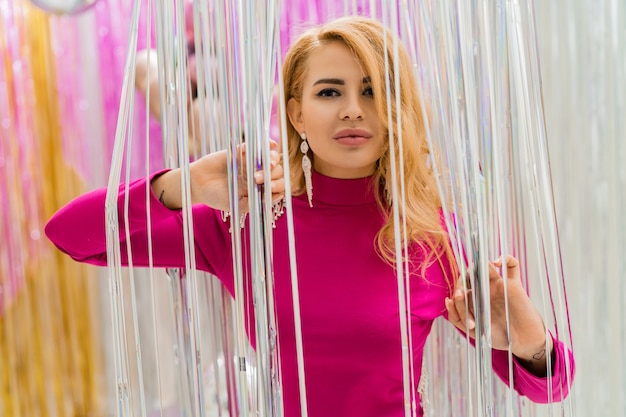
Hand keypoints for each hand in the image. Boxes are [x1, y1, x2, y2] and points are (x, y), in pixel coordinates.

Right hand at [152, 140, 284, 211]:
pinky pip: (253, 147)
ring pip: (269, 157)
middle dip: (272, 174)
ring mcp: (249, 163)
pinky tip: (270, 144)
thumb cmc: (216, 197)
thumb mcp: (238, 206)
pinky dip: (262, 145)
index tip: (272, 189)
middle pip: (276, 171)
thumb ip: (256, 203)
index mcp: (258, 189)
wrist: (196, 185)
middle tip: (257, 178)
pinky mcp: (239, 152)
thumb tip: (279, 195)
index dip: (278, 186)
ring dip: (272, 159)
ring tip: (267, 163)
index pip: (276, 185)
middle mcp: (256, 175)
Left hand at [445, 256, 550, 368]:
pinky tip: (496, 263)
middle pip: (468, 275)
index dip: (457, 295)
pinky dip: (505, 258)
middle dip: (462, 282)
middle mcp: (484, 290)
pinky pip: (512, 264)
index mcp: (473, 299)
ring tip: (474, 279)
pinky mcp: (513, 283)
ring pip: (484, 267)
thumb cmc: (499, 336)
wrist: (523, 341)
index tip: (461, 310)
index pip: (460, 288)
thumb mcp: (473, 331)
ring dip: (476, 268)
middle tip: (462, 295)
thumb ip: (457, 317)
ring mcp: (498, 285)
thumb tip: (448, 299)